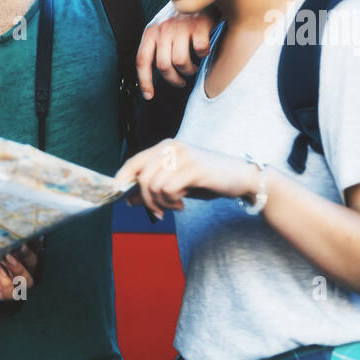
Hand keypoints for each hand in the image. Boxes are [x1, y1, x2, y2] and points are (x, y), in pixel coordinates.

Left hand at [115, 140, 258, 220]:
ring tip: (174, 206)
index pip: (133, 162)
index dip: (121, 180)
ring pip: (153, 185)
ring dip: (161, 203)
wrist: (242, 179)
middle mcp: (171, 147)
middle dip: (146, 201)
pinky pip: (168, 189)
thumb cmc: (206, 181)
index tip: (117, 196)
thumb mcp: (176, 185)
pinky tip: (182, 204)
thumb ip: (153, 189)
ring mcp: (183, 156)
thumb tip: (128, 200)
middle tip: (159, 212)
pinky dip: (171, 202)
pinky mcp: (194, 168)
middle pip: (141, 178)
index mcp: (165, 147)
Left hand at [136, 6, 217, 98]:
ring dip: (188, 70)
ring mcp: (181, 26)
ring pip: (180, 62)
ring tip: (192, 68)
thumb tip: (150, 76)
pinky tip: (204, 51)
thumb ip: (155, 47)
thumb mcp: (162, 29)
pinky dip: (203, 54)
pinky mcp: (199, 24)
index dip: (145, 81)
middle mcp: (163, 29)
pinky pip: (200, 50)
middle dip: (173, 79)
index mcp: (151, 32)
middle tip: (181, 80)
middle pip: (163, 66)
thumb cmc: (180, 18)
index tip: (149, 96)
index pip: (142, 60)